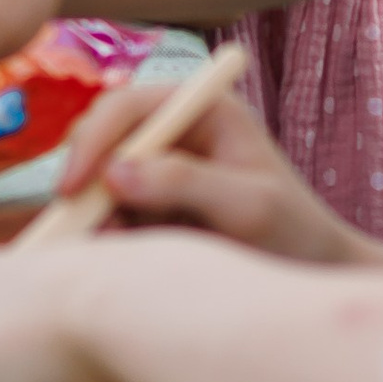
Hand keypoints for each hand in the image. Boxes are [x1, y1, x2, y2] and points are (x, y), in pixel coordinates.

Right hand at [58, 78, 382, 269]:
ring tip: (115, 247)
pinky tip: (122, 252)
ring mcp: (157, 163)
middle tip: (77, 225)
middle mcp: (173, 128)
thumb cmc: (295, 233)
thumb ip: (184, 182)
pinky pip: (102, 206)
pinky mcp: (146, 198)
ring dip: (91, 210)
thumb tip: (113, 173)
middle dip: (83, 178)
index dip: (93, 140)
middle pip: (99, 135)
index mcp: (202, 108)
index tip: (72, 187)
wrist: (310, 275)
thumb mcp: (249, 207)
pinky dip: (101, 228)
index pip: (127, 106)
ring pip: (94, 174)